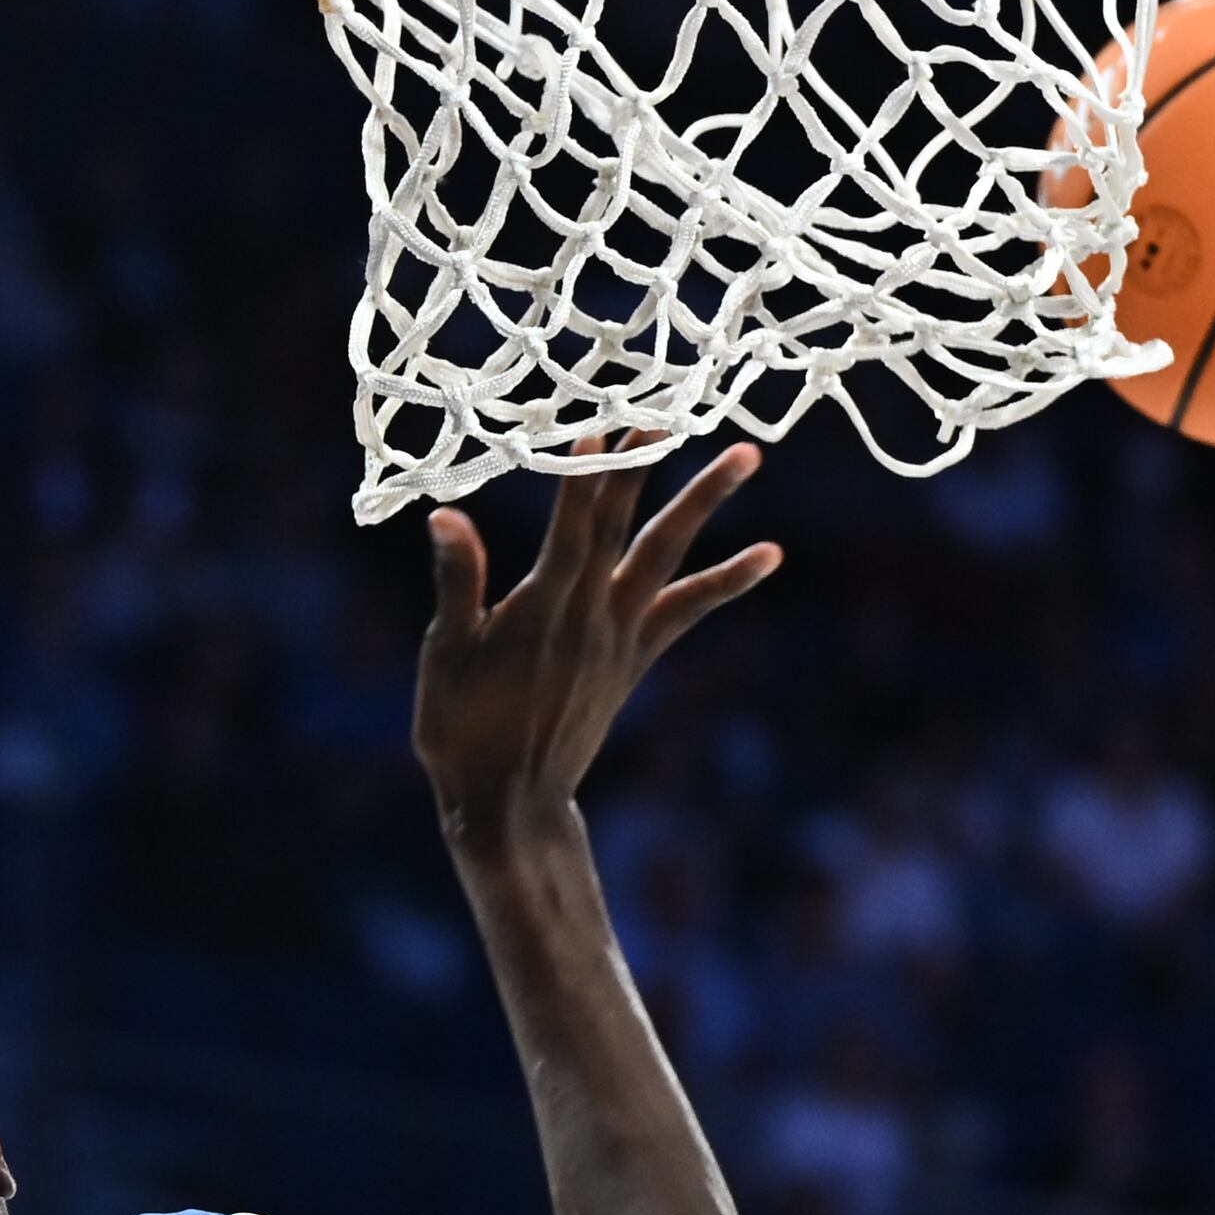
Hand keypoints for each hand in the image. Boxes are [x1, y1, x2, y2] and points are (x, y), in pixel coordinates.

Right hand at [411, 447, 783, 830]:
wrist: (513, 805)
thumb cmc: (461, 731)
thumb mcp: (445, 658)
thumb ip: (457, 584)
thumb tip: (446, 516)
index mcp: (540, 608)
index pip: (568, 528)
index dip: (585, 477)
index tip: (602, 424)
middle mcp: (590, 615)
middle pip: (622, 525)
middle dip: (646, 465)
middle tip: (675, 410)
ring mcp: (619, 635)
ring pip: (667, 554)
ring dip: (707, 502)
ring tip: (747, 456)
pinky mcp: (635, 658)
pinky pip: (689, 610)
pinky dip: (728, 581)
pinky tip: (770, 555)